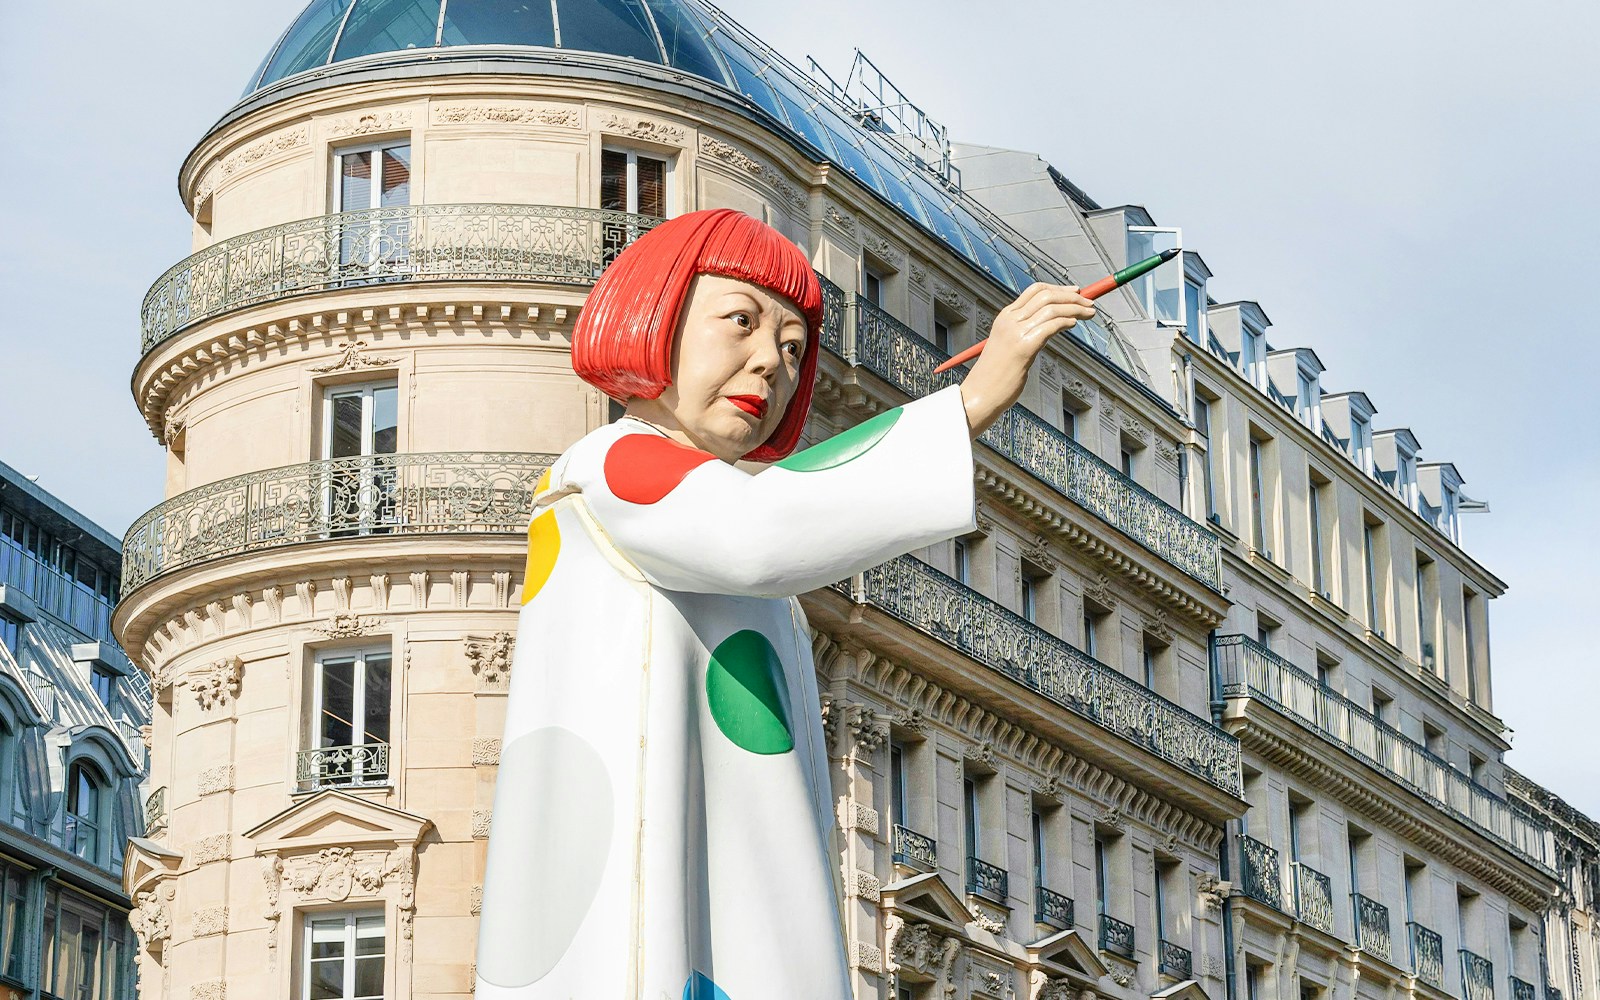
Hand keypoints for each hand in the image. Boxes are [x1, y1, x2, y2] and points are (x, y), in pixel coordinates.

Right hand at [958, 283, 1095, 437]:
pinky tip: (1074, 324)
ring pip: (1051, 308)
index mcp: (1006, 316)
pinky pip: (1051, 326)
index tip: (1076, 293)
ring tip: (1089, 314)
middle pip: (1046, 295)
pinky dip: (1066, 321)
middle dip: (1072, 297)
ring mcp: (1016, 332)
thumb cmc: (997, 374)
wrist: (980, 393)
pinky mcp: (1024, 347)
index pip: (1035, 290)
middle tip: (1089, 303)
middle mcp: (1010, 320)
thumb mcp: (1009, 344)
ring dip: (1075, 309)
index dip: (1059, 288)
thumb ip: (1026, 331)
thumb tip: (1052, 324)